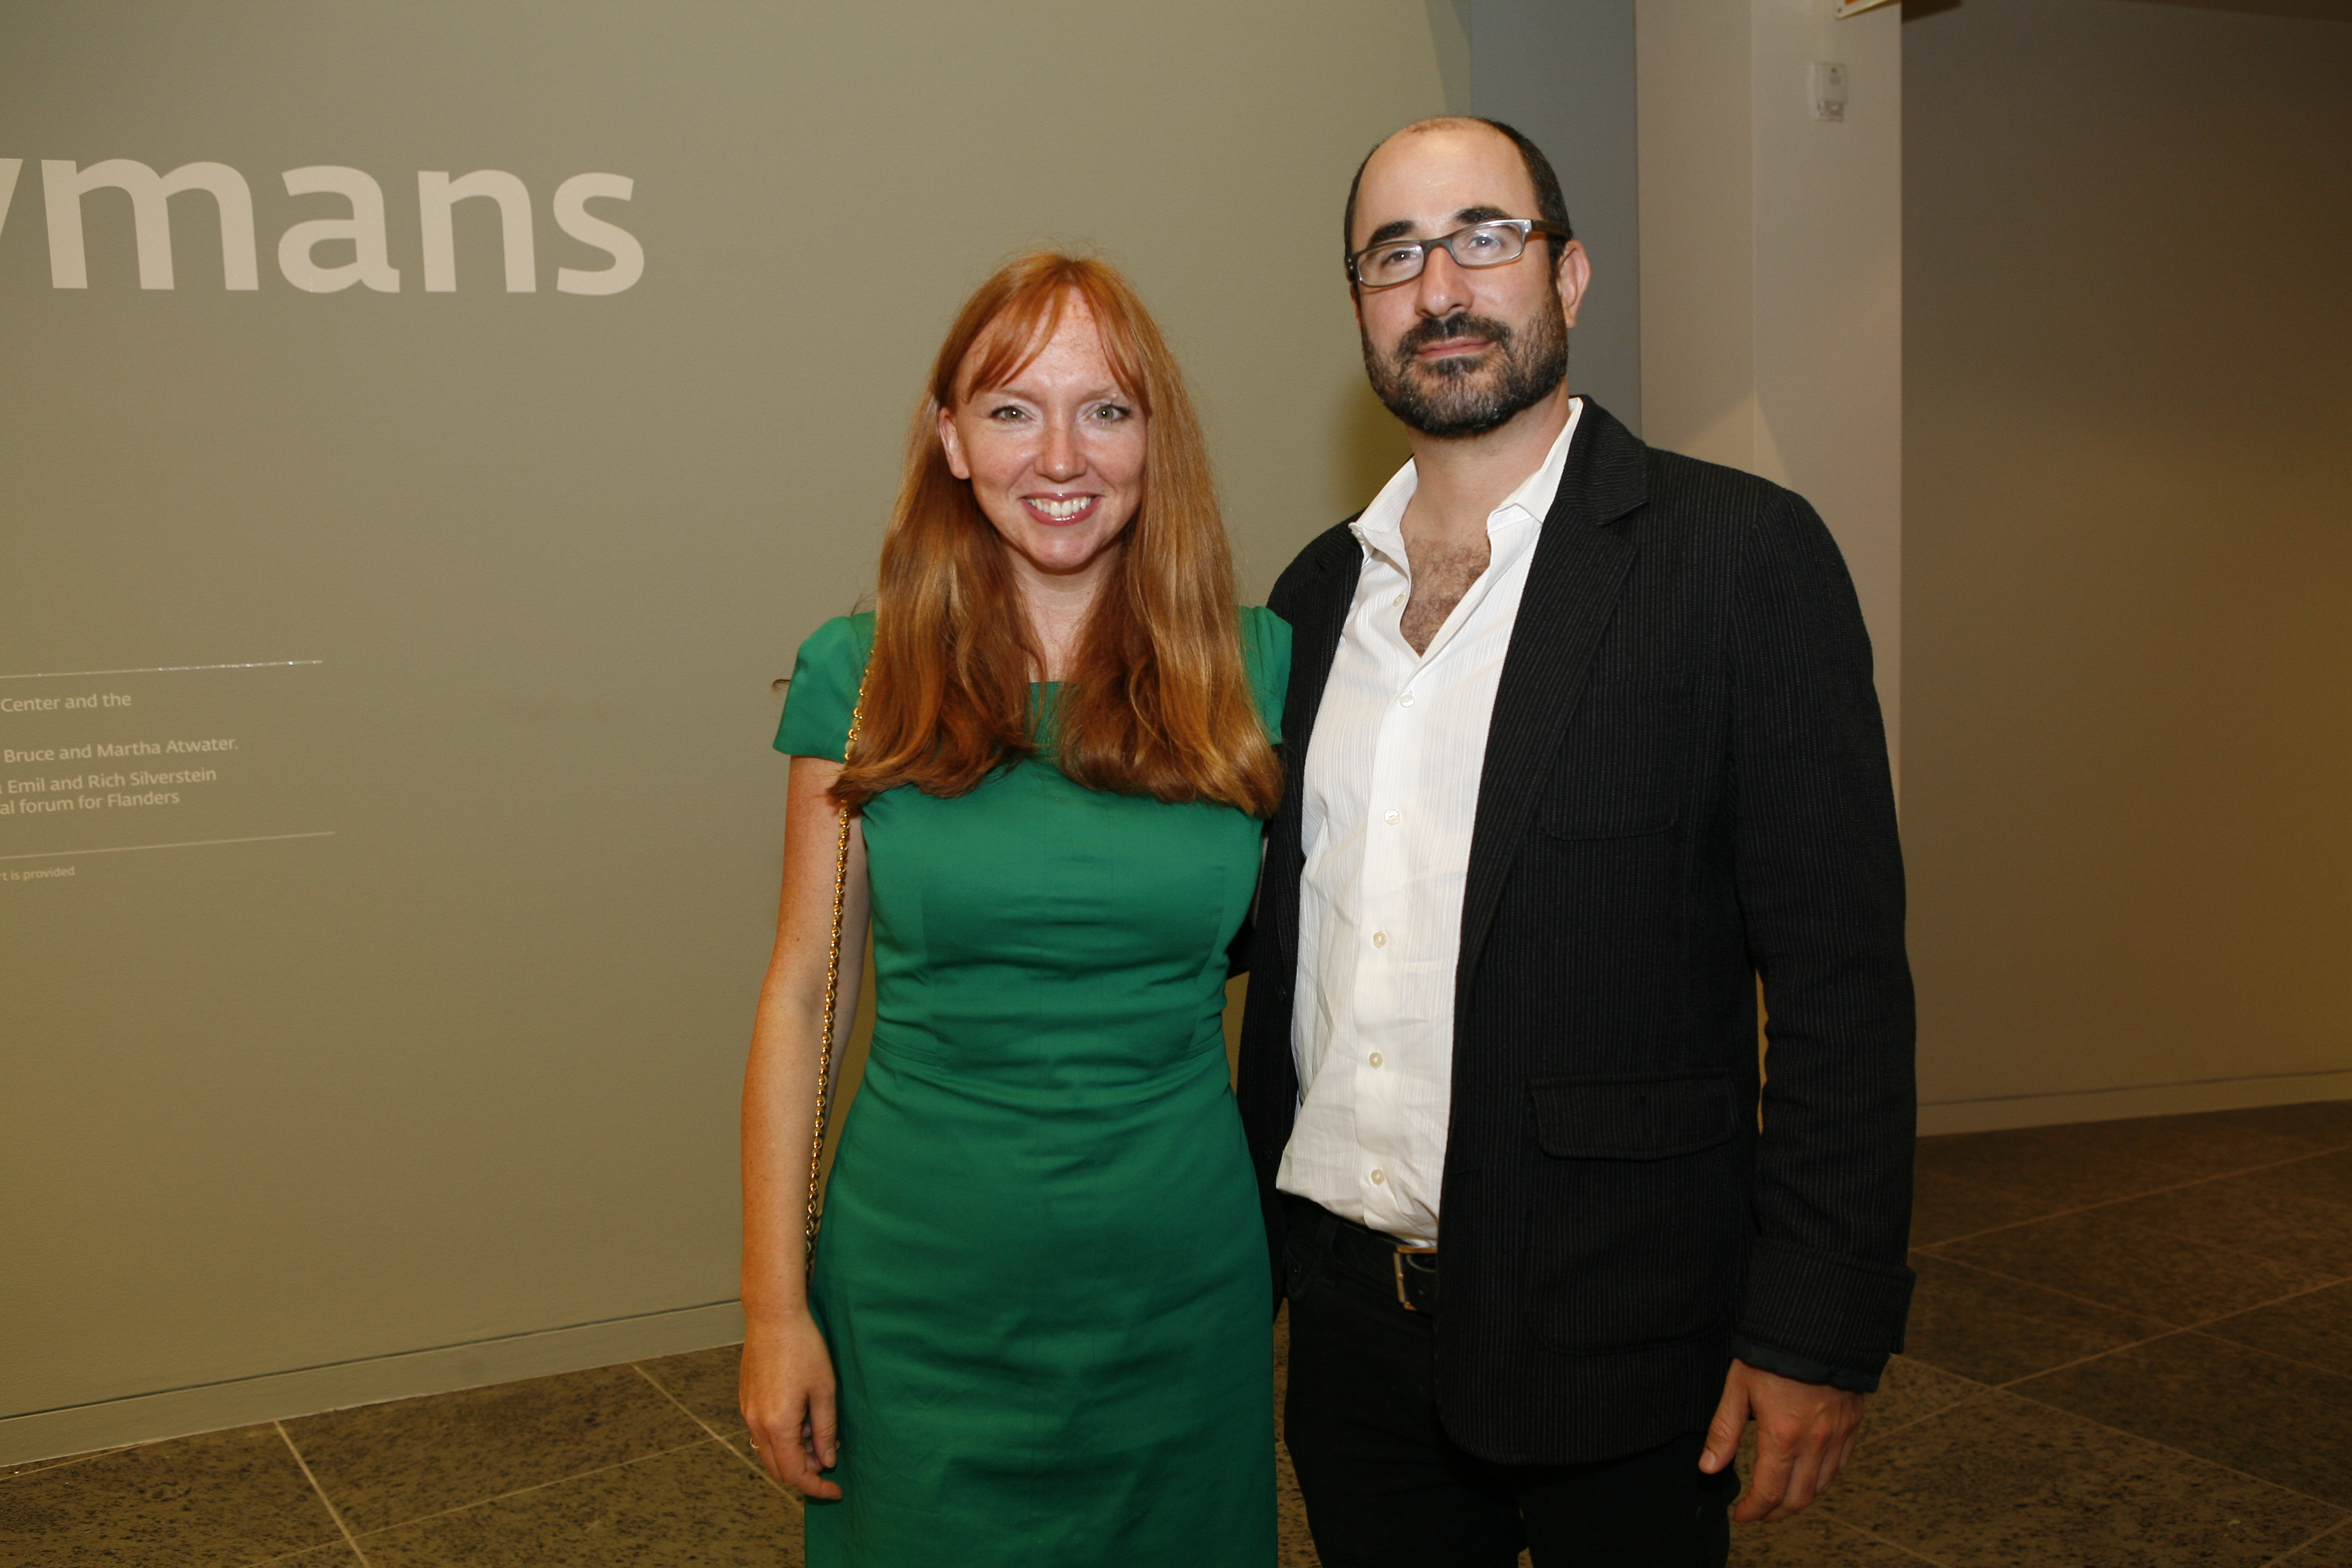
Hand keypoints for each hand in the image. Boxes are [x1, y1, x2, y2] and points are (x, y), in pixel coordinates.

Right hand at [738, 1312, 842, 1499]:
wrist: (773, 1317)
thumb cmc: (803, 1348)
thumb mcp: (824, 1391)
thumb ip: (825, 1430)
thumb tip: (827, 1460)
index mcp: (778, 1425)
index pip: (795, 1474)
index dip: (817, 1487)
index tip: (835, 1490)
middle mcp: (756, 1424)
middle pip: (778, 1469)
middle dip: (806, 1471)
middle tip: (830, 1455)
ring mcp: (747, 1412)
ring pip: (769, 1451)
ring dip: (794, 1452)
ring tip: (817, 1429)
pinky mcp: (746, 1401)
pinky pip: (762, 1433)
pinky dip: (783, 1436)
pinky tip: (802, 1416)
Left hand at [1699, 1357, 1862, 1522]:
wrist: (1816, 1325)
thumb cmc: (1771, 1353)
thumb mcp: (1738, 1388)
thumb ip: (1724, 1431)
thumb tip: (1709, 1468)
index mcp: (1783, 1435)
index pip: (1769, 1492)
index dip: (1753, 1511)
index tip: (1741, 1514)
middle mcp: (1815, 1442)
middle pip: (1798, 1498)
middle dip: (1775, 1513)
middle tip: (1758, 1512)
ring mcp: (1838, 1435)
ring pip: (1822, 1487)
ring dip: (1799, 1499)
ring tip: (1779, 1498)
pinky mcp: (1853, 1425)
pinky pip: (1840, 1466)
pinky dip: (1823, 1479)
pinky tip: (1807, 1475)